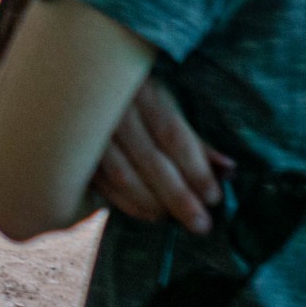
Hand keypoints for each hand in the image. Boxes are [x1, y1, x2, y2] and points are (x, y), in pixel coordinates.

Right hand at [87, 77, 232, 232]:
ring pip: (122, 175)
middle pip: (149, 159)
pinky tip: (149, 215)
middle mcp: (114, 111)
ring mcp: (91, 132)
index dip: (195, 169)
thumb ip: (196, 141)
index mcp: (143, 92)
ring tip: (176, 220)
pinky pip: (102, 184)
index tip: (213, 197)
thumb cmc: (138, 96)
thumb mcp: (169, 104)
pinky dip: (127, 204)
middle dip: (178, 196)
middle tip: (201, 224)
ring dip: (153, 203)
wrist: (83, 83)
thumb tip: (228, 170)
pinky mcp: (77, 152)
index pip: (172, 136)